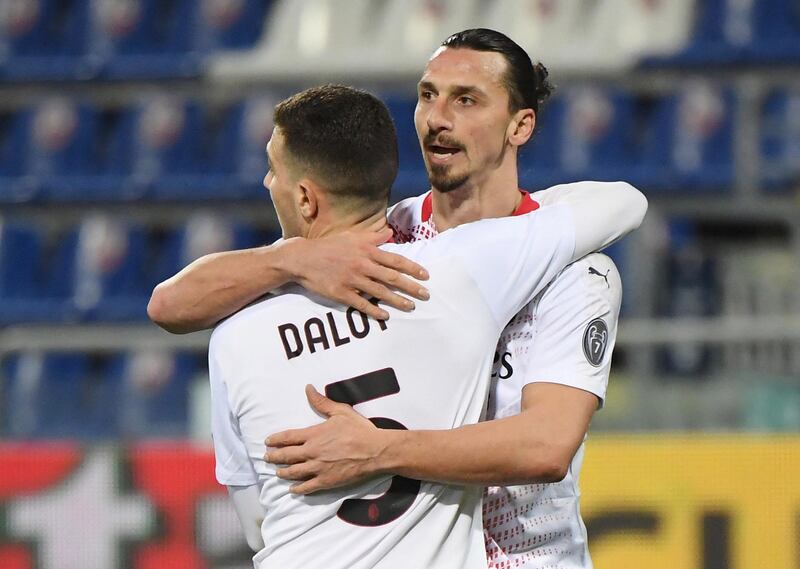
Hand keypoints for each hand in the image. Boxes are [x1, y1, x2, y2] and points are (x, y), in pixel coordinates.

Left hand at [265, 385, 387, 493]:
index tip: (267, 442)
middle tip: (267, 458)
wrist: (375, 451)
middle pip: (287, 456)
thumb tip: (308, 388)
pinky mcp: (327, 481)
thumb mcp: (340, 411)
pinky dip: (298, 488)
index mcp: (314, 434)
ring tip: (277, 473)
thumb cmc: (359, 430)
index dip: (275, 440)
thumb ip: (322, 402)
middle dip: (274, 457)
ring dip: (283, 472)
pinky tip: (293, 489)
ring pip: (294, 472)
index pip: (288, 437)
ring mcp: (318, 468)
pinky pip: (307, 487)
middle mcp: (312, 452)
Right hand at [285, 228, 429, 319]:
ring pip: (380, 293)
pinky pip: (361, 304)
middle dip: (411, 287)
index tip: (425, 275)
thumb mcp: (351, 236)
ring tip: (411, 306)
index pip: (395, 260)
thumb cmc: (328, 246)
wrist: (302, 258)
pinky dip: (374, 311)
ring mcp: (352, 280)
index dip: (412, 268)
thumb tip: (390, 232)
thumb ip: (372, 236)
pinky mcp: (341, 293)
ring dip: (397, 301)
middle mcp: (362, 265)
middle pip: (392, 278)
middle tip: (426, 294)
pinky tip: (385, 315)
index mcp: (366, 250)